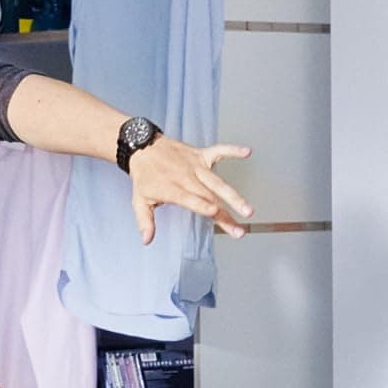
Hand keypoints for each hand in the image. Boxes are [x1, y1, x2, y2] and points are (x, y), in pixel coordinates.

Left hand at [127, 138, 253, 243]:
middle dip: (226, 214)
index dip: (201, 205)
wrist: (142, 147)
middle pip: (209, 197)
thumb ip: (145, 221)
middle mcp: (186, 177)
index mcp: (171, 188)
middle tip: (239, 229)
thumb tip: (146, 240)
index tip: (214, 212)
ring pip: (218, 182)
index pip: (189, 198)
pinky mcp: (200, 155)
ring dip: (234, 196)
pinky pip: (218, 151)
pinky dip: (232, 150)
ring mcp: (195, 166)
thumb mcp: (140, 200)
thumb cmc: (144, 176)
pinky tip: (247, 152)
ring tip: (248, 210)